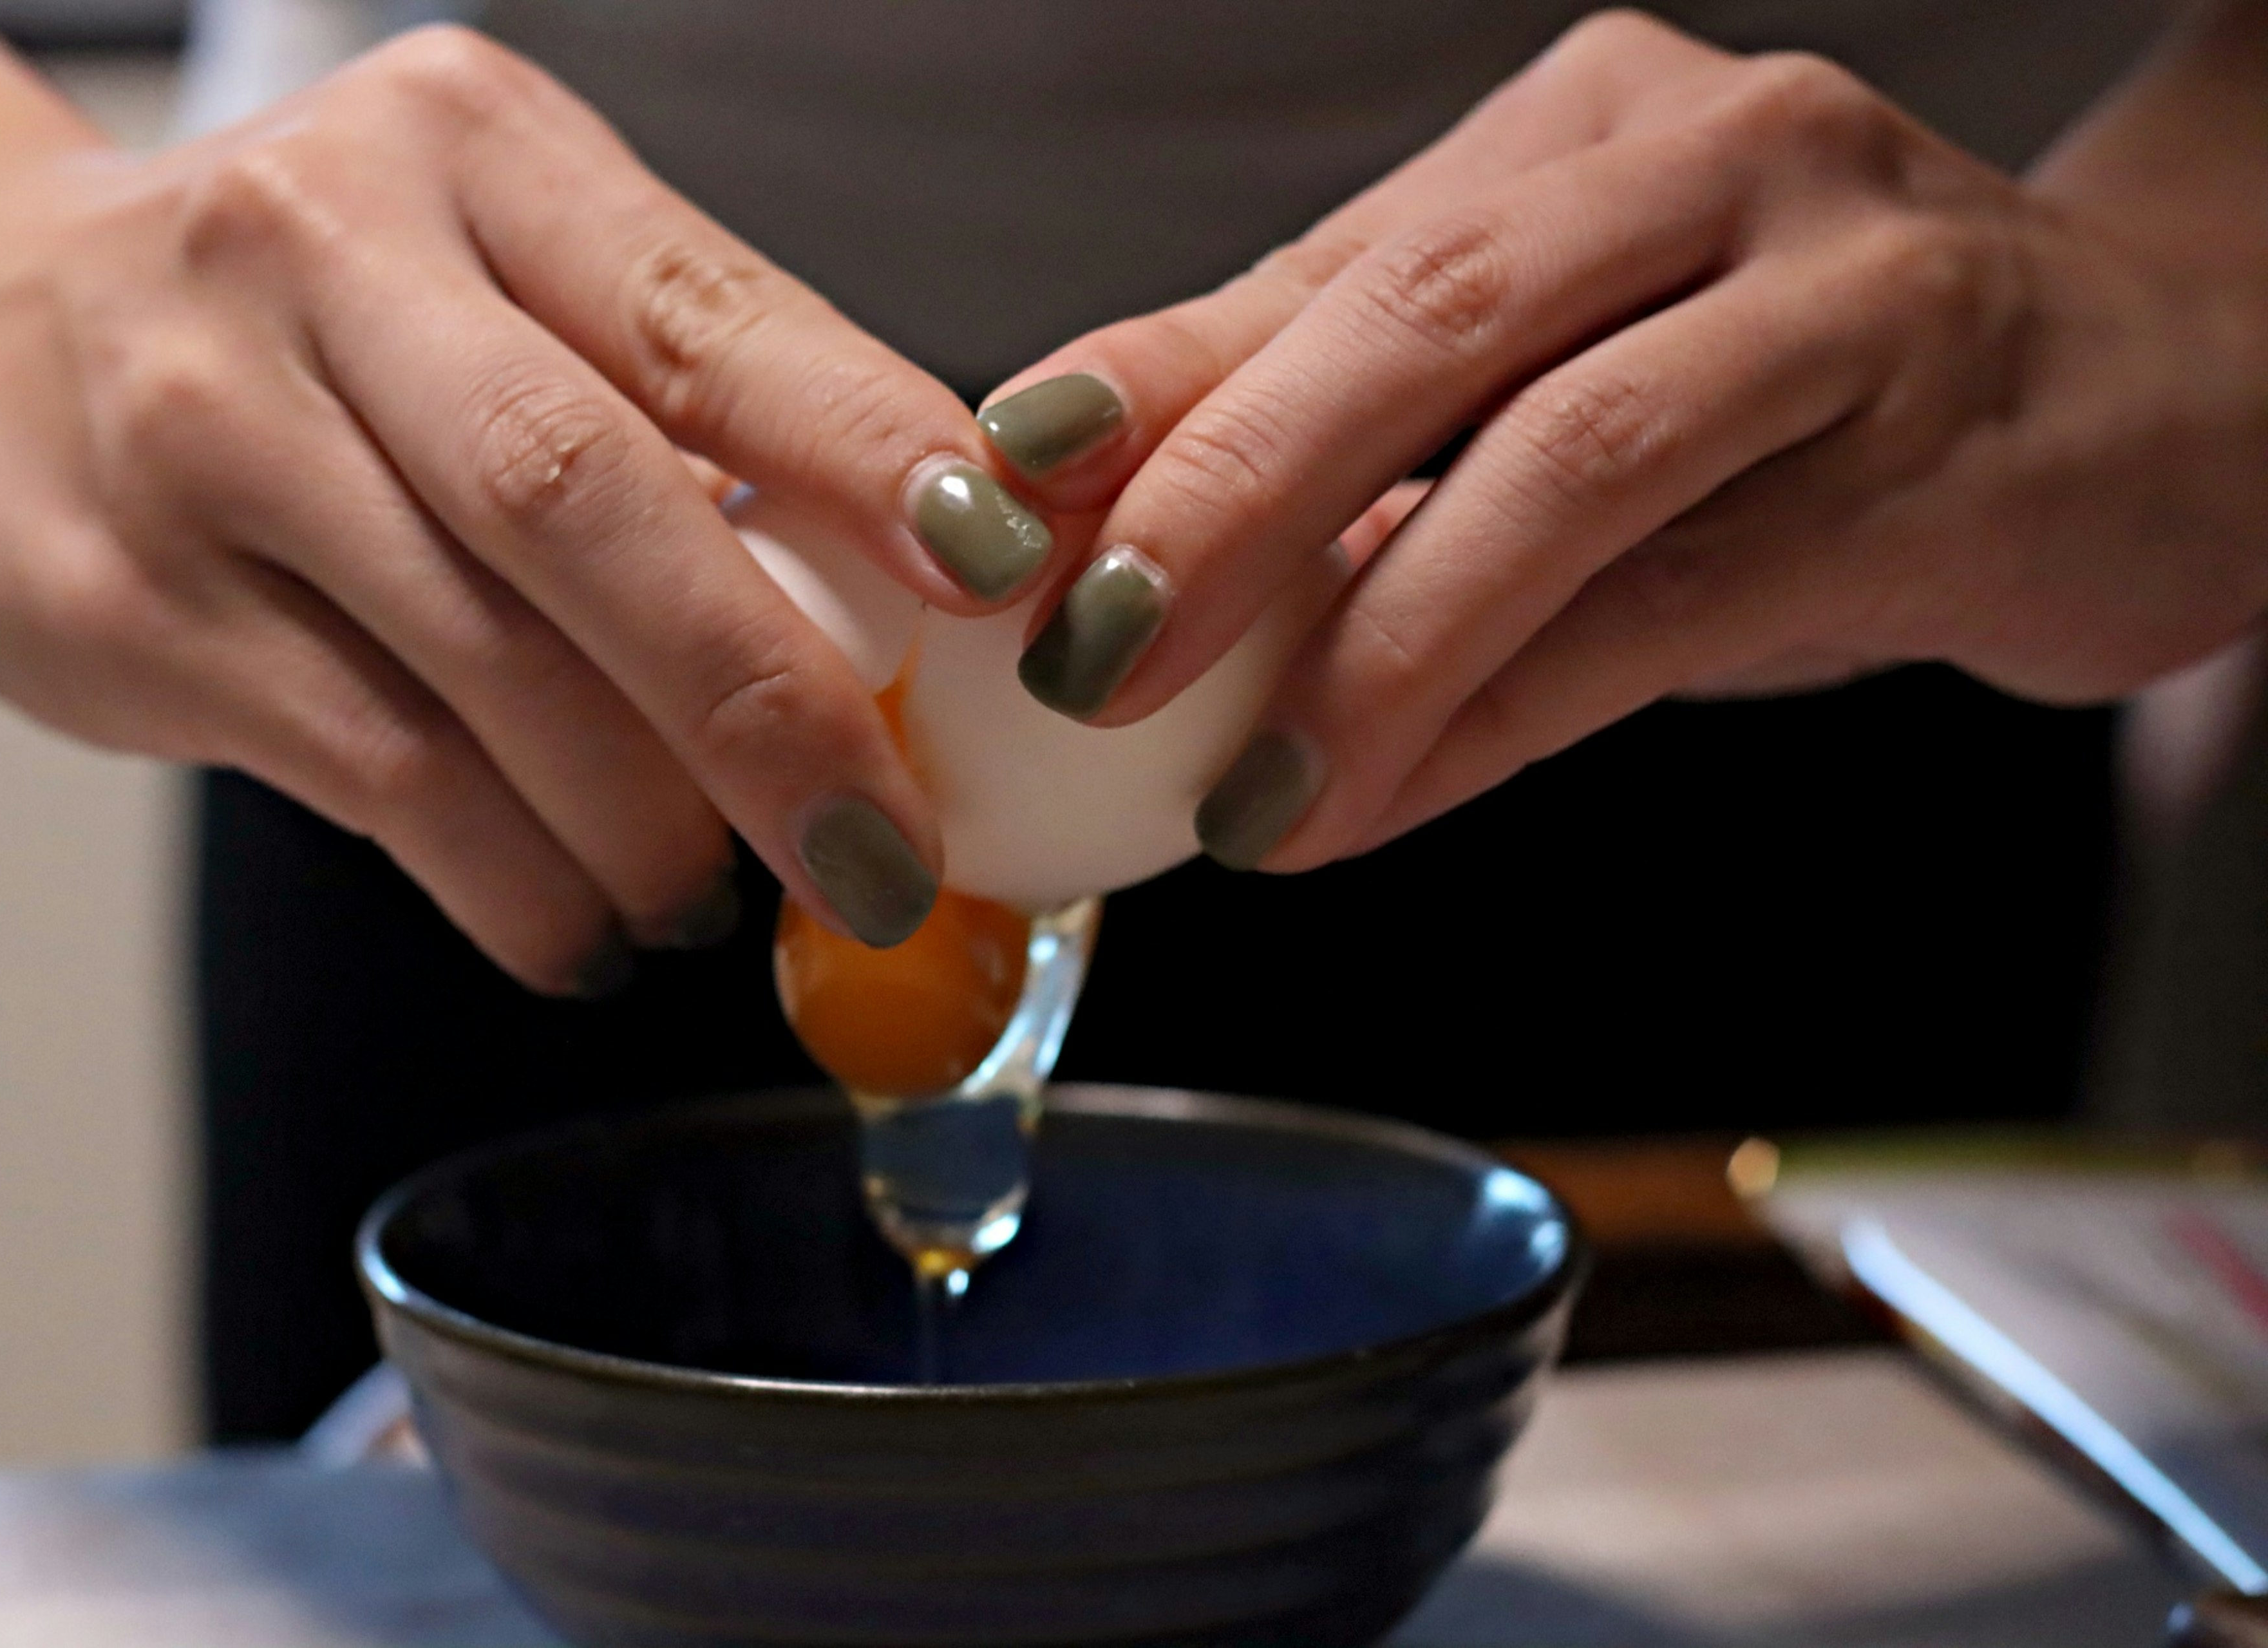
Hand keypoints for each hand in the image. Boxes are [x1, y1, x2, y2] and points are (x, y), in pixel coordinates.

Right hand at [0, 17, 1053, 986]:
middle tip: (881, 851)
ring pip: (487, 663)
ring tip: (712, 897)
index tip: (1003, 583)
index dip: (875, 459)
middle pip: (593, 497)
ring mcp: (208, 426)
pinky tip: (574, 922)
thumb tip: (905, 606)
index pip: (713, 317)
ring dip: (642, 820)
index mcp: (475, 155)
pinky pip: (376, 773)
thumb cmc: (302, 317)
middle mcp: (326, 256)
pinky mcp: (129, 596)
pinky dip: (510, 876)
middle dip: (772, 703)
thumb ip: (677, 406)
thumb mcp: (490, 274)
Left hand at [972, 7, 2267, 871]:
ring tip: (1245, 796)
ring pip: (1567, 456)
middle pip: (1433, 310)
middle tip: (1085, 657)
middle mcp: (1714, 163)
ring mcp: (1847, 292)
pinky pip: (1684, 595)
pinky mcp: (1946, 456)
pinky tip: (1393, 797)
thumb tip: (1126, 564)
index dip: (1151, 384)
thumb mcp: (1579, 381)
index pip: (1327, 262)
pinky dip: (1512, 711)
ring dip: (1376, 642)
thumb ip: (1381, 445)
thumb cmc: (1813, 407)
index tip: (1000, 502)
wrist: (2149, 402)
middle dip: (1234, 490)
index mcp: (1582, 132)